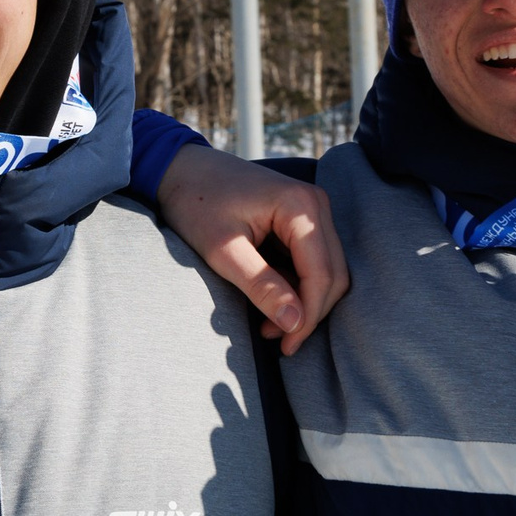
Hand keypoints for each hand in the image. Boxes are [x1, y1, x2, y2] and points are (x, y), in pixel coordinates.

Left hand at [155, 143, 349, 355]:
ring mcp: (311, 210)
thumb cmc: (196, 203)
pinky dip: (298, 287)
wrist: (181, 169)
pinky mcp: (301, 219)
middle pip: (333, 273)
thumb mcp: (223, 250)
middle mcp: (315, 205)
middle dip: (310, 312)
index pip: (322, 273)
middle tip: (279, 341)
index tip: (287, 345)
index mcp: (300, 206)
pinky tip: (272, 304)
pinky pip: (313, 261)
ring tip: (269, 327)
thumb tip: (294, 323)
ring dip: (305, 302)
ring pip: (327, 270)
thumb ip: (261, 286)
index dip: (308, 315)